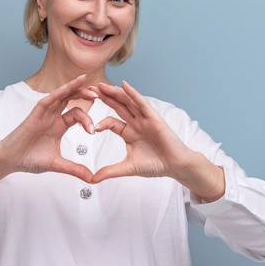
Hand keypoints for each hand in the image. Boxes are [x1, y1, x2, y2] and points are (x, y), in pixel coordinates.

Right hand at [0, 75, 96, 190]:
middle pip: (71, 99)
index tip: (94, 130)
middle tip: (98, 94)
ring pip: (60, 95)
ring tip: (85, 81)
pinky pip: (47, 100)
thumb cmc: (30, 159)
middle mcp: (52, 116)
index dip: (87, 119)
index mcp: (59, 125)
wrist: (10, 161)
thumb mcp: (57, 164)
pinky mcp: (34, 114)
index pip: (76, 114)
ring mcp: (44, 114)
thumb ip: (75, 169)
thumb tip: (92, 179)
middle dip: (84, 95)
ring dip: (73, 88)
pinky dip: (57, 93)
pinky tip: (66, 87)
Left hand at [89, 81, 224, 200]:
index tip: (90, 126)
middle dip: (104, 98)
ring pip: (127, 102)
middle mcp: (136, 123)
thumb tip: (92, 179)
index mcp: (129, 132)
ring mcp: (144, 119)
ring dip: (115, 93)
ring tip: (101, 86)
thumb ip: (110, 171)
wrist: (175, 166)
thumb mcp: (128, 168)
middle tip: (89, 90)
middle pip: (117, 107)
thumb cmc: (155, 165)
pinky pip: (142, 103)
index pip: (111, 122)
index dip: (100, 122)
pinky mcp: (154, 117)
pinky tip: (124, 85)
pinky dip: (133, 94)